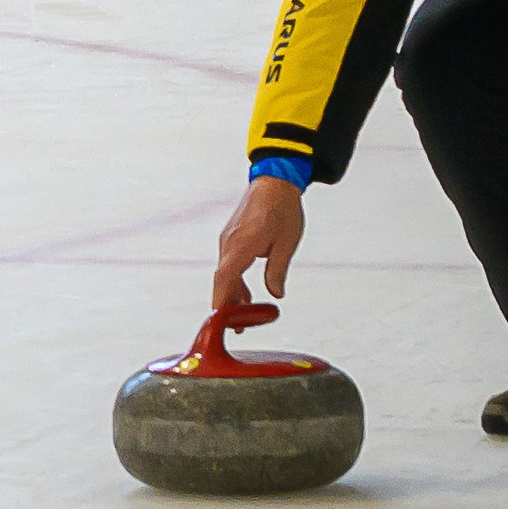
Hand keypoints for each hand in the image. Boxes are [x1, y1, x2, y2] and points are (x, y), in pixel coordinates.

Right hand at [212, 175, 305, 307]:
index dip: (221, 301)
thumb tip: (276, 294)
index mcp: (241, 245)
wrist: (275, 180)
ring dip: (232, 293)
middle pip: (222, 280)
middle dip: (227, 304)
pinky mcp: (232, 236)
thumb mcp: (286, 242)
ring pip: (225, 273)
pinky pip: (229, 263)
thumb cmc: (283, 208)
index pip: (224, 278)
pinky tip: (245, 293)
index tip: (221, 320)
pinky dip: (235, 280)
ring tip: (241, 316)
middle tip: (236, 327)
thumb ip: (278, 270)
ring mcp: (228, 239)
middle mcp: (228, 243)